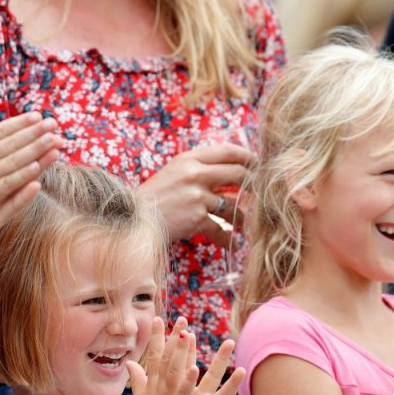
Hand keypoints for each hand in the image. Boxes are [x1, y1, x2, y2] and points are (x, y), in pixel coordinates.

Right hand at [126, 317, 198, 394]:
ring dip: (181, 352)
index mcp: (151, 383)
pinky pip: (184, 392)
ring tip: (188, 335)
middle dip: (173, 337)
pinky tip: (195, 367)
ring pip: (175, 371)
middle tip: (181, 319)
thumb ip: (137, 379)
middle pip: (166, 358)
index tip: (159, 319)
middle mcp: (158, 387)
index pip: (154, 355)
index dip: (157, 337)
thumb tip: (129, 363)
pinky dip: (189, 380)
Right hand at [137, 143, 254, 245]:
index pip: (228, 151)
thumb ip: (197, 168)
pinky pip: (221, 229)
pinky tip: (233, 243)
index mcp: (189, 158)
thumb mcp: (173, 172)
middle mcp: (195, 173)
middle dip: (252, 184)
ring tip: (243, 225)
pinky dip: (229, 239)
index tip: (258, 164)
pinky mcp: (197, 218)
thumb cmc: (154, 197)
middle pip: (238, 174)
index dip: (248, 157)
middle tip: (260, 192)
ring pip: (233, 205)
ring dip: (242, 217)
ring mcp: (197, 196)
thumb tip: (230, 171)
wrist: (133, 219)